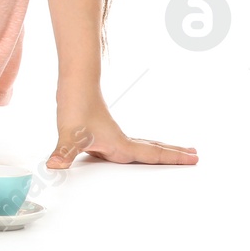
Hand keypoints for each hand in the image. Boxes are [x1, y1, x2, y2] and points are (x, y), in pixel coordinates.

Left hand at [47, 88, 197, 168]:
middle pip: (154, 148)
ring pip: (143, 145)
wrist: (74, 83)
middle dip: (174, 153)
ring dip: (160, 149)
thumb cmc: (75, 105)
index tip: (195, 159)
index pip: (153, 154)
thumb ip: (64, 152)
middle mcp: (120, 140)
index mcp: (120, 144)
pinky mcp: (103, 131)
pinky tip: (133, 151)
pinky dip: (140, 148)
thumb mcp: (69, 134)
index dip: (174, 159)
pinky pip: (129, 143)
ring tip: (174, 152)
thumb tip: (54, 166)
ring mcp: (112, 135)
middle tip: (195, 155)